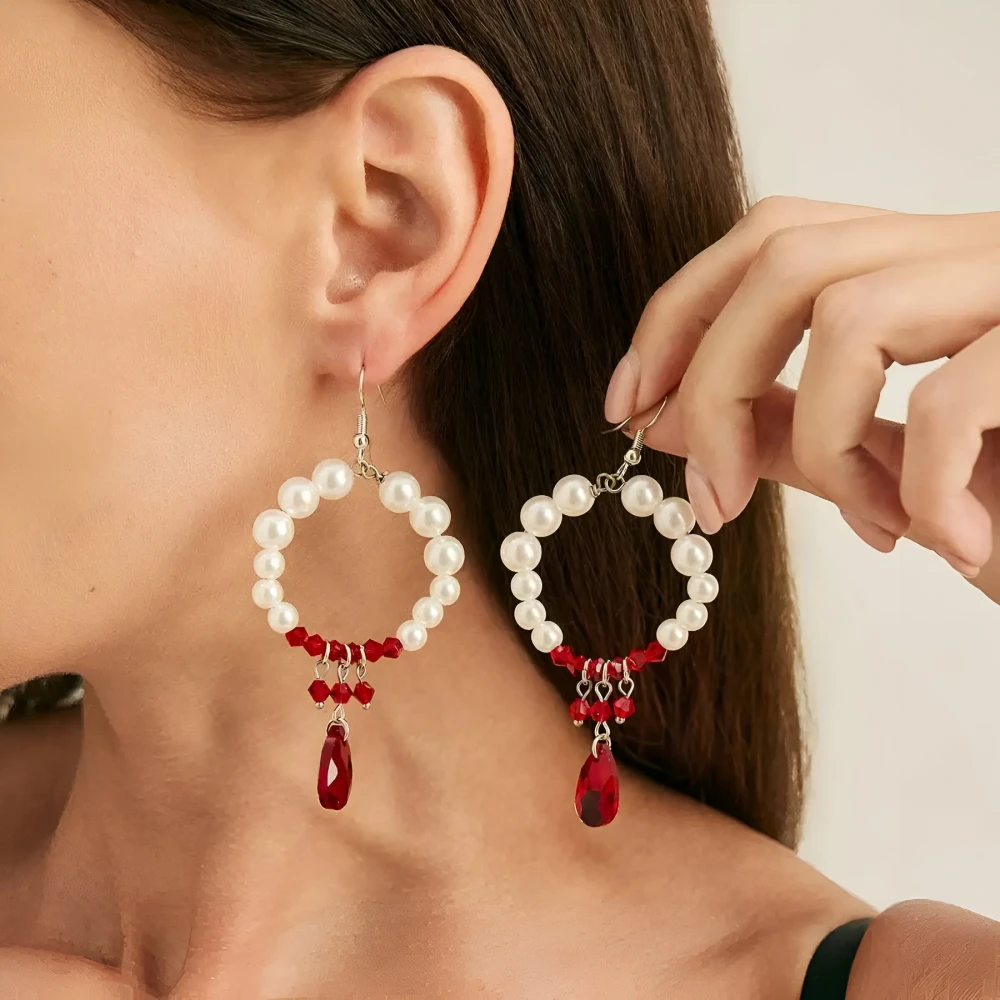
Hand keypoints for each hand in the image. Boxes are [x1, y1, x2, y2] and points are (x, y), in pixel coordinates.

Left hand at [605, 196, 999, 602]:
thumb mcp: (890, 468)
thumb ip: (787, 433)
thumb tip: (669, 421)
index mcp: (925, 268)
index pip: (769, 237)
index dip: (679, 312)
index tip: (629, 405)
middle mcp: (977, 249)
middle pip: (784, 255)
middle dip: (713, 380)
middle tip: (702, 499)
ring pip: (852, 314)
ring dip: (827, 447)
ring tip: (877, 527)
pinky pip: (953, 398)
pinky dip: (925, 489)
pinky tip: (949, 545)